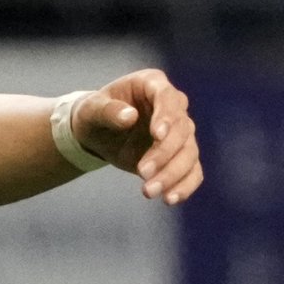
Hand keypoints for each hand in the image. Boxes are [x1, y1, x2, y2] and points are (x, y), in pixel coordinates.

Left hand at [74, 68, 202, 203]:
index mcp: (152, 84)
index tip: (157, 136)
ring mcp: (179, 132)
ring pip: (189, 153)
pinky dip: (184, 186)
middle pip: (182, 129)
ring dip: (173, 175)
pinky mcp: (179, 155)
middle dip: (165, 153)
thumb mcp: (91, 110)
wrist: (98, 134)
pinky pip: (192, 171)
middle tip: (142, 173)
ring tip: (149, 192)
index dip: (166, 117)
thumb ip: (108, 111)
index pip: (168, 98)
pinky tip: (169, 199)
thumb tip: (129, 117)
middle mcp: (172, 106)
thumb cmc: (94, 115)